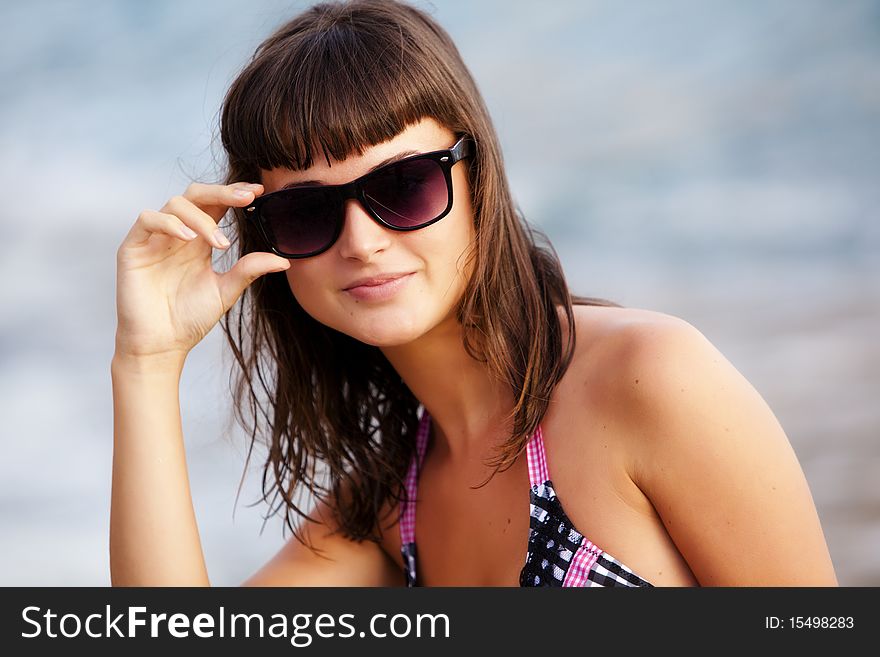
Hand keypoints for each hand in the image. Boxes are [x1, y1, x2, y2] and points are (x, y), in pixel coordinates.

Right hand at [114, 182, 290, 361]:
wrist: (161, 344)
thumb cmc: (189, 318)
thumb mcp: (226, 291)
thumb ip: (249, 270)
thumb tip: (284, 261)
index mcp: (199, 241)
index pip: (216, 205)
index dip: (234, 194)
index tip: (258, 192)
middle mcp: (177, 235)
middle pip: (196, 195)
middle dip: (222, 192)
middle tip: (246, 198)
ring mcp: (154, 239)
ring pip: (175, 204)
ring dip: (202, 217)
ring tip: (220, 243)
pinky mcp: (133, 248)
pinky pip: (147, 220)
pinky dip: (170, 223)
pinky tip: (189, 238)